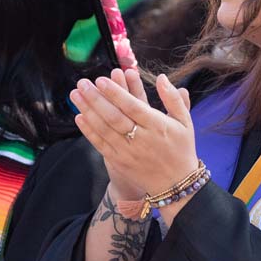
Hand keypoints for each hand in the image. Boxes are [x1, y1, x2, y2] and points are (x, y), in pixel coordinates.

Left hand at [70, 70, 195, 200]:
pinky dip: (89, 131)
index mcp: (157, 126)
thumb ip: (173, 99)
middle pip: (114, 116)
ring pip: (104, 129)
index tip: (101, 79)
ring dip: (87, 110)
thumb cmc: (181, 148)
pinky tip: (79, 117)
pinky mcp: (119, 161)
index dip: (116, 93)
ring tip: (75, 95)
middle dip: (96, 98)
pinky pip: (101, 144)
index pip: (132, 106)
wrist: (175, 183)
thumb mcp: (185, 122)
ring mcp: (127, 151)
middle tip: (82, 83)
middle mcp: (141, 139)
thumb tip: (162, 77)